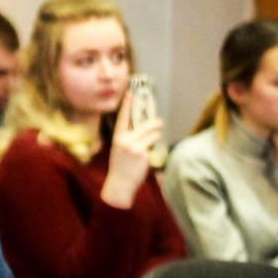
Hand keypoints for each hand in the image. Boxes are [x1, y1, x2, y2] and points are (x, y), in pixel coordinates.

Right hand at [100, 90, 163, 208]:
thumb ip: (128, 138)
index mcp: (118, 138)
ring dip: (156, 135)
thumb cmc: (120, 166)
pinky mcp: (143, 154)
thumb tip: (142, 128)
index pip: (123, 118)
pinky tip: (146, 158)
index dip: (127, 105)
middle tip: (159, 122)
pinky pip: (152, 147)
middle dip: (154, 123)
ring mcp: (135, 147)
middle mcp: (126, 140)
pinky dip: (152, 150)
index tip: (131, 93)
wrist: (120, 184)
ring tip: (155, 137)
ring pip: (152, 135)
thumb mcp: (119, 150)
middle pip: (144, 125)